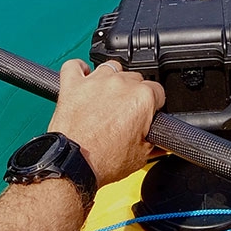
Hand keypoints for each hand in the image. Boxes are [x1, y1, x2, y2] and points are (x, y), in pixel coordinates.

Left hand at [47, 59, 165, 186]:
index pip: (158, 91)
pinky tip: (84, 78)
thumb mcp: (141, 156)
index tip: (148, 113)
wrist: (73, 165)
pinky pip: (75, 65)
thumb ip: (154, 140)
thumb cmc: (103, 161)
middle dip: (133, 94)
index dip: (154, 104)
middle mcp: (120, 84)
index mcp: (142, 98)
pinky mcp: (72, 84)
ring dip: (112, 80)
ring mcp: (95, 81)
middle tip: (125, 113)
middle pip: (135, 78)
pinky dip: (80, 70)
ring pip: (110, 67)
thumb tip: (158, 139)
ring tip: (106, 99)